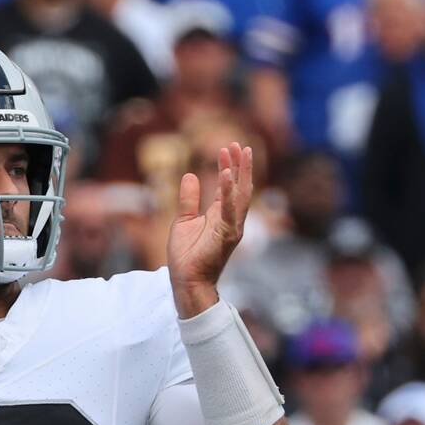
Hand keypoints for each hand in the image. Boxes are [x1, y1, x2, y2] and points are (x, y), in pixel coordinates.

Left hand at [168, 143, 253, 317]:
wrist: (186, 280)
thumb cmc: (186, 256)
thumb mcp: (183, 220)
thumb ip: (188, 199)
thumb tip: (190, 175)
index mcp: (220, 216)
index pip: (228, 187)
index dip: (228, 167)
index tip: (227, 149)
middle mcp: (230, 219)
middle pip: (240, 187)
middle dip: (239, 165)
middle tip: (238, 144)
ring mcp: (231, 227)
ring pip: (240, 194)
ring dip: (239, 172)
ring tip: (238, 151)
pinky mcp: (227, 235)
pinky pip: (230, 210)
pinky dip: (229, 192)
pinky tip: (226, 175)